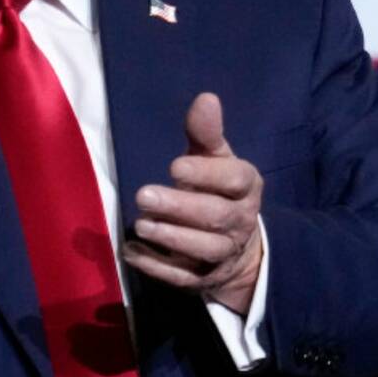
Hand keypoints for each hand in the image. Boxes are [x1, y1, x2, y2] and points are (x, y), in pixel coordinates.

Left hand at [123, 93, 263, 314]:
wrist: (237, 244)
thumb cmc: (217, 188)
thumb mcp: (215, 158)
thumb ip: (206, 133)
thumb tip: (205, 98)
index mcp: (246, 187)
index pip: (234, 180)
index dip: (206, 174)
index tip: (174, 167)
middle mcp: (240, 222)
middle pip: (216, 218)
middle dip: (180, 207)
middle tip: (143, 195)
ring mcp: (224, 254)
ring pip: (204, 250)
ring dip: (171, 238)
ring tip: (140, 224)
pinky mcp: (203, 278)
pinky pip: (183, 278)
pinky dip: (156, 267)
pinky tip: (131, 251)